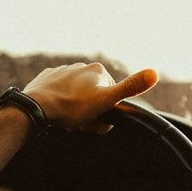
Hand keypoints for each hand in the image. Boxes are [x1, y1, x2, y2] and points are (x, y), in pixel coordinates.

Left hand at [22, 62, 158, 132]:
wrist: (37, 107)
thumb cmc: (72, 107)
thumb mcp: (106, 101)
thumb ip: (130, 87)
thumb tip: (155, 73)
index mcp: (98, 71)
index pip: (111, 96)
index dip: (106, 112)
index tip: (96, 121)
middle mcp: (81, 66)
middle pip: (94, 97)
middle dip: (90, 113)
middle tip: (81, 124)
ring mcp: (62, 71)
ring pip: (77, 96)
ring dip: (75, 110)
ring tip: (67, 121)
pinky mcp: (47, 79)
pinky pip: (59, 94)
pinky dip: (60, 104)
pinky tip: (56, 113)